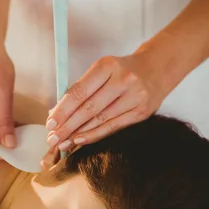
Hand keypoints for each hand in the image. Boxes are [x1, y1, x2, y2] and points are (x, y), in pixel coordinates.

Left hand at [45, 53, 163, 150]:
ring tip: (63, 143)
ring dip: (79, 133)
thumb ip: (80, 89)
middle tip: (53, 138)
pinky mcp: (142, 112)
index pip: (80, 91)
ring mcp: (135, 96)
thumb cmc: (122, 70)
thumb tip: (56, 111)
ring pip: (101, 119)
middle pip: (89, 108)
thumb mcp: (102, 70)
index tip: (50, 122)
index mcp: (108, 66)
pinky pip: (114, 126)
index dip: (63, 109)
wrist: (157, 69)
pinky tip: (81, 140)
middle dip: (68, 125)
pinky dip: (95, 135)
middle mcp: (123, 80)